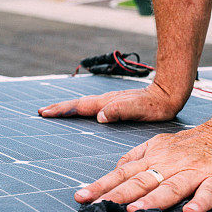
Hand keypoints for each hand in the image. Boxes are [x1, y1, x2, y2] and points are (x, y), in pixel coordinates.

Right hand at [38, 83, 186, 122]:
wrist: (169, 95)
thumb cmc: (156, 105)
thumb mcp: (139, 110)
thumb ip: (120, 111)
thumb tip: (100, 116)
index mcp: (108, 103)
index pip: (81, 106)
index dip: (62, 110)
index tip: (45, 112)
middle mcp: (107, 100)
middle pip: (79, 104)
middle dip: (60, 107)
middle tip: (43, 111)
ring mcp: (112, 101)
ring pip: (86, 104)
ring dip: (70, 107)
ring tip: (56, 111)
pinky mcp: (118, 104)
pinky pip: (96, 106)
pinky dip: (84, 108)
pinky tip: (85, 112)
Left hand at [74, 119, 211, 211]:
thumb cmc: (198, 144)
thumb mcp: (163, 143)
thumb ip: (138, 156)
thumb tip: (115, 170)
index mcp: (157, 156)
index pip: (125, 172)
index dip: (103, 185)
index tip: (82, 197)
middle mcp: (173, 164)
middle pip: (143, 180)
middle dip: (120, 195)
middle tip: (100, 208)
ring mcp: (196, 171)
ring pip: (172, 186)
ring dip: (154, 199)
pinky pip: (210, 192)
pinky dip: (201, 202)